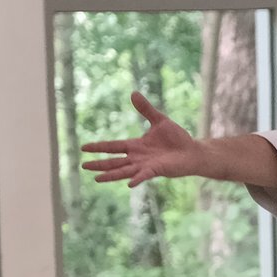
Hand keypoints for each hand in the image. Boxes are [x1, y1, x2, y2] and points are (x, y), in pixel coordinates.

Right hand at [81, 92, 200, 186]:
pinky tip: (129, 183)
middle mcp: (138, 157)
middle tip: (83, 166)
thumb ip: (146, 109)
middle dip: (99, 164)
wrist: (193, 151)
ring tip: (96, 178)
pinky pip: (144, 175)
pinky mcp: (157, 170)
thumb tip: (133, 93)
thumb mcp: (159, 120)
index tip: (83, 148)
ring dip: (111, 175)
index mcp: (136, 146)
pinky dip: (137, 179)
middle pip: (114, 161)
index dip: (99, 147)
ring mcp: (146, 165)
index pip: (113, 146)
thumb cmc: (177, 138)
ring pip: (124, 171)